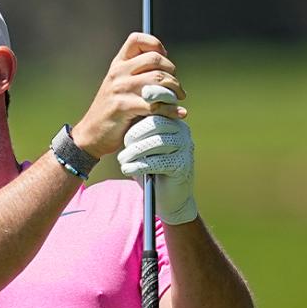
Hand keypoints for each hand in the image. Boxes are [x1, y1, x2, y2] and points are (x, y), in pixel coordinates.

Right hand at [71, 33, 186, 158]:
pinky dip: (170, 110)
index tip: (164, 63)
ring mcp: (119, 89)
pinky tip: (177, 114)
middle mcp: (118, 72)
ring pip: (157, 80)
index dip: (156, 46)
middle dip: (172, 73)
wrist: (91, 135)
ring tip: (177, 101)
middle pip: (155, 59)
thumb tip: (169, 71)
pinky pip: (155, 104)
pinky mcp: (123, 107)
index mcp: (118, 65)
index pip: (137, 40)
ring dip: (173, 92)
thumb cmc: (113, 112)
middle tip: (177, 89)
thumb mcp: (121, 87)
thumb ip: (139, 76)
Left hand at [118, 95, 195, 224]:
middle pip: (155, 123)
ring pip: (156, 142)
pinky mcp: (182, 165)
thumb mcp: (143, 147)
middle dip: (134, 134)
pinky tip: (128, 170)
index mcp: (173, 122)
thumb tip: (121, 111)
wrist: (168, 198)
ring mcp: (185, 148)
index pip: (157, 108)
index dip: (143, 109)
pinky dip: (139, 166)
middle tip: (123, 147)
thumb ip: (138, 130)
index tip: (127, 111)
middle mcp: (182, 132)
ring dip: (134, 152)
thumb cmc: (152, 170)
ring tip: (122, 160)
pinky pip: (158, 161)